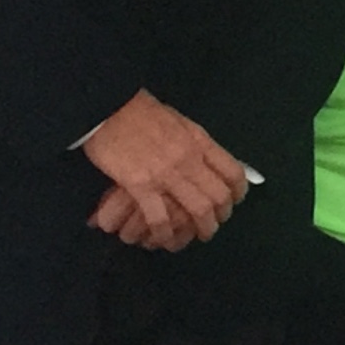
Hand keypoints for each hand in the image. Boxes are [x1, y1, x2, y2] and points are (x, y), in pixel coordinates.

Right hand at [81, 89, 245, 247]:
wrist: (107, 107)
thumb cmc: (140, 112)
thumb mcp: (179, 122)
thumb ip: (194, 142)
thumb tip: (207, 159)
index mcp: (200, 141)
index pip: (233, 172)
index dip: (238, 192)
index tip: (233, 201)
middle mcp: (189, 159)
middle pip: (219, 196)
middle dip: (221, 216)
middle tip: (214, 224)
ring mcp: (166, 173)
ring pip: (198, 209)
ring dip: (201, 228)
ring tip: (197, 236)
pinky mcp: (141, 185)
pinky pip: (160, 217)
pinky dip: (165, 232)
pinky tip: (164, 238)